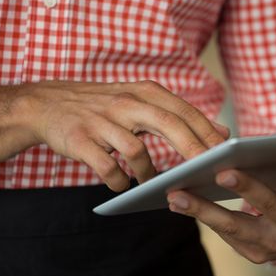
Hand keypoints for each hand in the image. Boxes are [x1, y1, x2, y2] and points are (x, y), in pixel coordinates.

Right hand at [21, 80, 228, 190]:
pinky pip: (107, 167)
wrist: (47, 104)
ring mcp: (102, 120)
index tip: (228, 152)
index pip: (185, 111)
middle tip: (209, 172)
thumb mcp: (141, 101)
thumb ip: (179, 115)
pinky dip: (118, 181)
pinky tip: (121, 184)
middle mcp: (126, 102)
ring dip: (148, 173)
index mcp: (144, 92)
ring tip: (151, 183)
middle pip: (169, 124)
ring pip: (137, 150)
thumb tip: (221, 131)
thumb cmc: (102, 107)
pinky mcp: (81, 139)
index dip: (208, 132)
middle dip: (194, 150)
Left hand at [167, 141, 275, 264]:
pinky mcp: (253, 251)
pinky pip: (224, 232)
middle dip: (249, 190)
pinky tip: (177, 200)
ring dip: (206, 210)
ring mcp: (273, 245)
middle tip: (224, 171)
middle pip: (272, 207)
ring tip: (176, 192)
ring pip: (237, 225)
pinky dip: (201, 216)